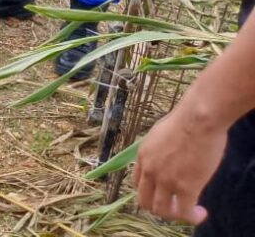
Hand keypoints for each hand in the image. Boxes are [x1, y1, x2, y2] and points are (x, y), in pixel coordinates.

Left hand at [133, 109, 226, 224]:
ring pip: (162, 210)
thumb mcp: (160, 134)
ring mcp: (166, 180)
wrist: (197, 120)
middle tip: (174, 206)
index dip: (149, 192)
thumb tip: (167, 157)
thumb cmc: (185, 121)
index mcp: (143, 156)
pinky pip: (184, 211)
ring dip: (174, 215)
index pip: (137, 183)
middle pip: (145, 201)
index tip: (163, 193)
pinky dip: (191, 216)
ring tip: (187, 211)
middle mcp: (150, 170)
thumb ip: (159, 150)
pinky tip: (200, 213)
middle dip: (158, 207)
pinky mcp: (185, 187)